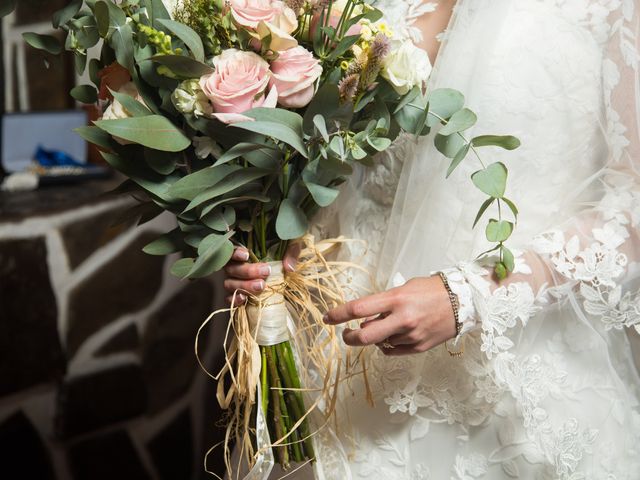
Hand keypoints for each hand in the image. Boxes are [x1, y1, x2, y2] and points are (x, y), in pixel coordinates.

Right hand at [223, 243, 301, 304]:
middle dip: (248, 271)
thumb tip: (289, 268)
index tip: (246, 255)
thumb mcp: (291, 245)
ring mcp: (234, 280)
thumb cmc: (284, 252)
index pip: (232, 249)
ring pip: (230, 283)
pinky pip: (229, 298)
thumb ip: (291, 252)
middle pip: (232, 268)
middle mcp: (235, 265)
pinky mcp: (237, 293)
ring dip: (244, 285)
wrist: (284, 272)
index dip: (236, 253)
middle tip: (265, 272)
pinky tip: (243, 299)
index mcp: (244, 250)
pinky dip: (234, 299)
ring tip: (260, 286)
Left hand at [323, 276, 456, 354]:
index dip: (338, 315)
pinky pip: (393, 350)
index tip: (328, 318)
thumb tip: (364, 321)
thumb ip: (383, 305)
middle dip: (349, 338)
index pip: (358, 309)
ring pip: (379, 343)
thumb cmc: (431, 290)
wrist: (464, 302)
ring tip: (389, 324)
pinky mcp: (419, 348)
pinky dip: (388, 344)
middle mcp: (402, 319)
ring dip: (376, 336)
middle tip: (346, 335)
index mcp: (396, 299)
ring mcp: (411, 336)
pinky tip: (394, 335)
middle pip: (363, 337)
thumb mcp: (404, 289)